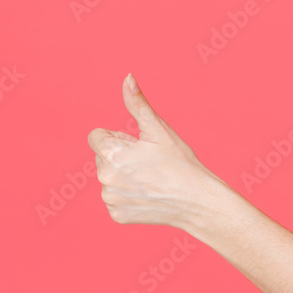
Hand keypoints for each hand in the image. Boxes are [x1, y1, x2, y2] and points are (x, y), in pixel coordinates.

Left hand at [88, 73, 216, 228]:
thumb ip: (137, 103)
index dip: (118, 137)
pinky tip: (148, 194)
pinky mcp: (117, 215)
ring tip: (149, 178)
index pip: (96, 136)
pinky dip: (128, 195)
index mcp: (111, 154)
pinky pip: (115, 198)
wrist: (196, 200)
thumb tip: (127, 77)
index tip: (137, 145)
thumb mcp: (159, 129)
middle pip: (102, 157)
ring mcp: (110, 199)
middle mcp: (104, 178)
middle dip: (120, 155)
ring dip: (123, 175)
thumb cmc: (179, 162)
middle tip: (148, 162)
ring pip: (109, 178)